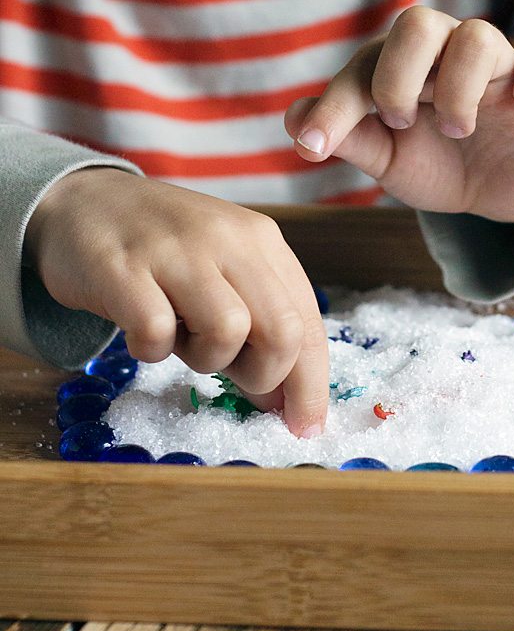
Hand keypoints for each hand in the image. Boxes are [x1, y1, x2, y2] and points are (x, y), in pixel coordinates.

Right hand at [25, 169, 328, 436]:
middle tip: (232, 375)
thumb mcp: (226, 278)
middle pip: (283, 331)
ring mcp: (175, 249)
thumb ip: (259, 330)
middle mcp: (228, 238)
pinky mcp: (121, 267)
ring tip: (180, 337)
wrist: (85, 202)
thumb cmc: (166, 254)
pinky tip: (140, 331)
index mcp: (263, 242)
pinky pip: (157, 332)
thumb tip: (281, 402)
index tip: (306, 427)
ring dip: (205, 357)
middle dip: (265, 376)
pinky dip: (152, 349)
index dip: (312, 385)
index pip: (309, 323)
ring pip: (228, 331)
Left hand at [285, 6, 513, 221]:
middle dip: (398, 78)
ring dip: (456, 88)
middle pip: (419, 25)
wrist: (493, 194)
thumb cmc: (436, 166)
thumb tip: (292, 120)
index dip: (335, 105)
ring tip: (456, 132)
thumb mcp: (388, 160)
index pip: (364, 67)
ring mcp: (499, 67)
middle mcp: (447, 57)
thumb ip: (349, 138)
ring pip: (478, 38)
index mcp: (403, 69)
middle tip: (400, 122)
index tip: (313, 148)